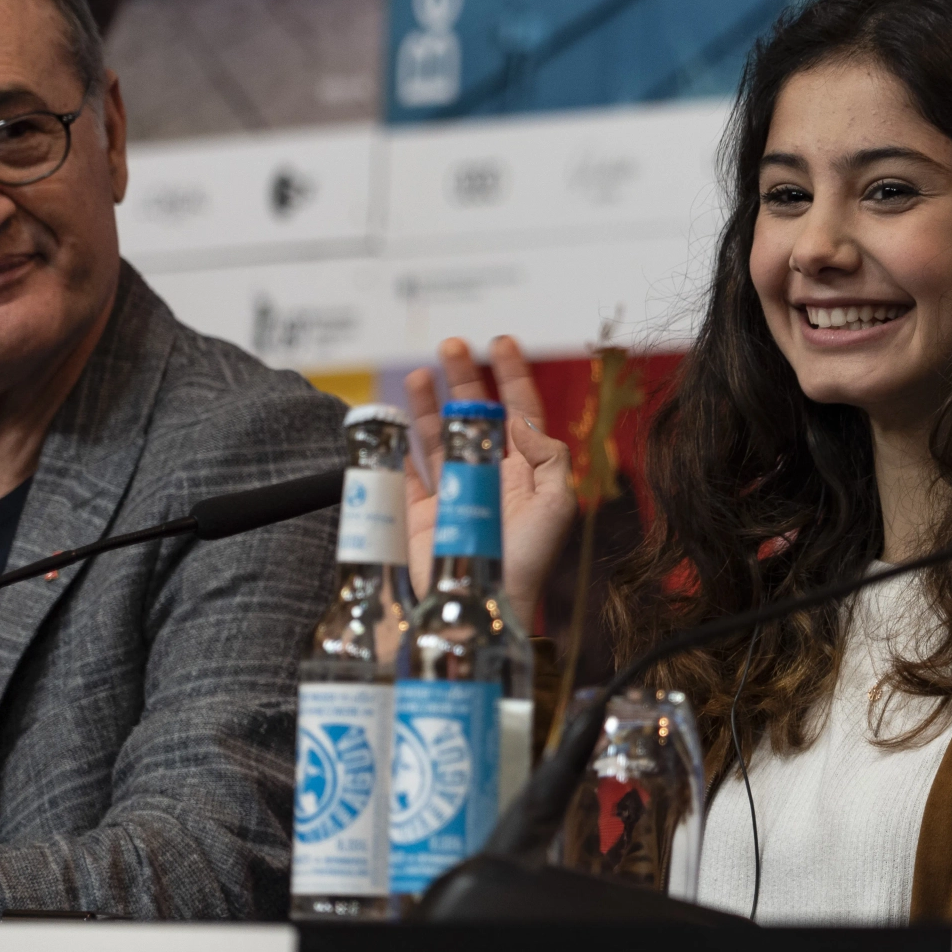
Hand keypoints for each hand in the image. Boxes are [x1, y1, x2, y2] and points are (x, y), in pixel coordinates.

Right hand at [403, 336, 575, 631]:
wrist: (483, 609)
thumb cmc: (527, 564)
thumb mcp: (557, 507)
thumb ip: (548, 457)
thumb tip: (520, 419)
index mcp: (525, 474)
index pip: (520, 413)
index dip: (512, 376)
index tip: (501, 343)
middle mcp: (488, 478)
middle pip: (475, 416)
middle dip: (463, 379)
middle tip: (450, 346)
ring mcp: (452, 495)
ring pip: (437, 438)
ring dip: (428, 405)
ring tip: (417, 374)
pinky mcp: (420, 516)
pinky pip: (405, 474)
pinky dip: (397, 447)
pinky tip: (394, 422)